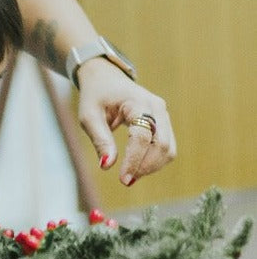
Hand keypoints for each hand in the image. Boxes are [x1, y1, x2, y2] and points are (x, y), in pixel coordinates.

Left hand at [76, 59, 175, 185]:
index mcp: (137, 102)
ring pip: (169, 148)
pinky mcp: (164, 122)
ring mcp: (163, 114)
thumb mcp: (89, 116)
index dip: (134, 160)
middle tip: (126, 180)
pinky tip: (137, 166)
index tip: (123, 179)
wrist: (105, 78)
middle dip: (146, 166)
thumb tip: (107, 166)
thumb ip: (100, 140)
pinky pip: (166, 146)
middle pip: (162, 145)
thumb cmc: (95, 96)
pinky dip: (154, 160)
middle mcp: (156, 107)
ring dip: (152, 166)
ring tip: (130, 174)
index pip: (142, 136)